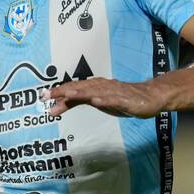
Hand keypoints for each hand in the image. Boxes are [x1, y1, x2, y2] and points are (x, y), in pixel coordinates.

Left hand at [42, 78, 169, 117]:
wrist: (150, 97)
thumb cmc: (121, 99)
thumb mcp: (96, 101)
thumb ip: (76, 102)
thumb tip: (55, 107)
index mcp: (94, 86)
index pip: (73, 88)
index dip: (58, 91)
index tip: (43, 95)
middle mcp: (102, 86)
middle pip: (80, 87)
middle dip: (64, 90)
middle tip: (48, 94)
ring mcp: (114, 92)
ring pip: (95, 92)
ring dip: (82, 92)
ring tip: (68, 94)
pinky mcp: (126, 100)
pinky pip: (114, 100)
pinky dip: (105, 100)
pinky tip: (97, 101)